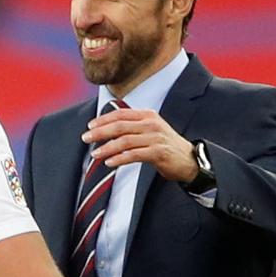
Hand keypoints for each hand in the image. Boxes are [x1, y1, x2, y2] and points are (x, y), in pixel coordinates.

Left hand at [82, 107, 198, 181]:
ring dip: (106, 148)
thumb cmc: (165, 146)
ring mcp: (155, 138)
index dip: (103, 119)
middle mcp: (151, 124)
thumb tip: (106, 129)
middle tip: (86, 138)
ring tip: (94, 154)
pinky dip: (119, 159)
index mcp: (148, 115)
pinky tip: (109, 163)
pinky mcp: (158, 153)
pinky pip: (133, 155)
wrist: (189, 160)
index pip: (120, 113)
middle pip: (120, 126)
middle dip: (100, 132)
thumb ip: (132, 126)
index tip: (89, 126)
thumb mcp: (150, 130)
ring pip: (124, 141)